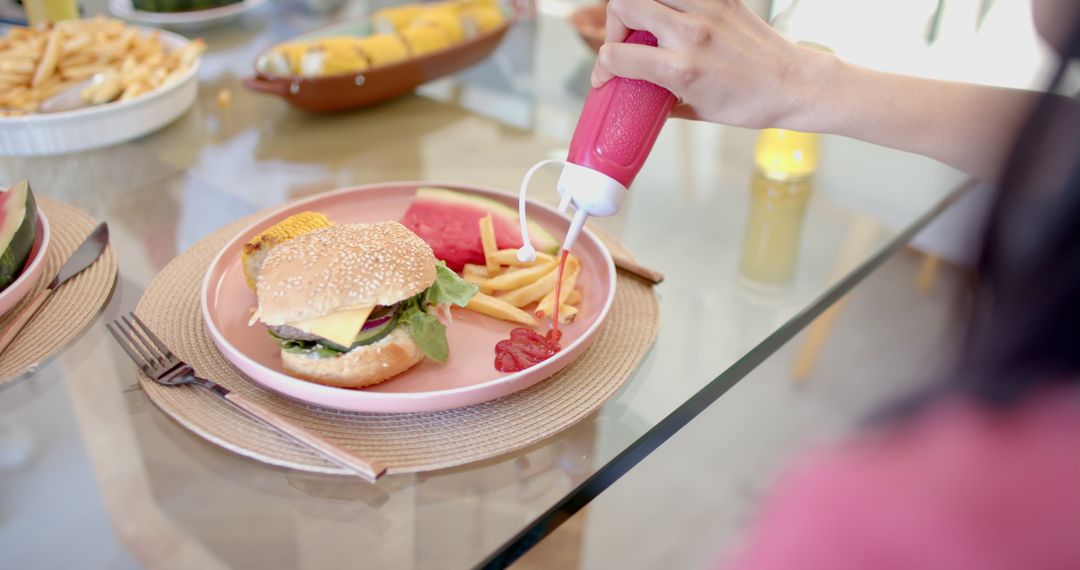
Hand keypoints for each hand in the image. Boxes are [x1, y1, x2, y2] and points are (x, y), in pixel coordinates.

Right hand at [591, 0, 823, 128]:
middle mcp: (690, 33)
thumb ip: (661, 100)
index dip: (601, 69)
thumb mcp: (697, 110)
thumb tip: (640, 97)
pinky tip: (672, 17)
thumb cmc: (751, 102)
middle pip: (623, 4)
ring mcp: (706, 10)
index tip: (606, 76)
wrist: (793, 84)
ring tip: (647, 27)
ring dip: (639, 7)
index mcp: (681, 67)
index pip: (616, 55)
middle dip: (613, 26)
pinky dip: (670, 1)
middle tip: (624, 44)